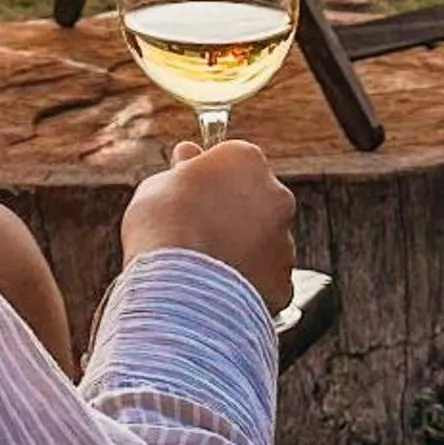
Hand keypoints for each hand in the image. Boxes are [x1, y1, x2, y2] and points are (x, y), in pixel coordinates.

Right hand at [121, 138, 296, 312]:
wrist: (179, 287)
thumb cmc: (162, 226)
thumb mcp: (159, 184)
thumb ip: (182, 169)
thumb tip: (188, 155)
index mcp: (247, 160)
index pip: (233, 162)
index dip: (209, 180)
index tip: (190, 195)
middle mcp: (276, 195)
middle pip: (255, 200)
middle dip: (232, 213)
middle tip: (196, 233)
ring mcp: (284, 240)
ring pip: (263, 242)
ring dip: (242, 248)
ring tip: (203, 267)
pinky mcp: (283, 281)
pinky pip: (264, 279)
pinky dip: (246, 283)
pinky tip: (217, 288)